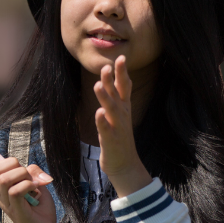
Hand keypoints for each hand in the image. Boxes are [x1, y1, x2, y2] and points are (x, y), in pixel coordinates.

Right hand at [0, 132, 55, 222]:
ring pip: (5, 177)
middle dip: (13, 163)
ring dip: (24, 175)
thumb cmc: (38, 210)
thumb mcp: (37, 184)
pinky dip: (30, 186)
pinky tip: (35, 194)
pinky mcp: (14, 210)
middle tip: (27, 175)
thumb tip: (32, 169)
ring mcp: (4, 202)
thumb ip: (31, 173)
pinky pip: (16, 189)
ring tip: (34, 186)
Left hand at [93, 56, 151, 196]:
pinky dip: (102, 121)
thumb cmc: (119, 138)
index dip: (122, 73)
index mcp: (123, 108)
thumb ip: (116, 98)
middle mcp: (122, 115)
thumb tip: (115, 79)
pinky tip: (98, 113)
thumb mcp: (119, 115)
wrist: (125, 165)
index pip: (124, 87)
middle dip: (113, 80)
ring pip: (111, 110)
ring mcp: (117, 128)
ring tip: (98, 84)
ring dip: (105, 97)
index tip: (121, 57)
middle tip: (108, 65)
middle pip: (117, 95)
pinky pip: (106, 129)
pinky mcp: (111, 140)